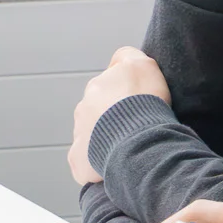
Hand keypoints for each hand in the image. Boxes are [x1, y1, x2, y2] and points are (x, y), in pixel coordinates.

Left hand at [67, 47, 172, 184]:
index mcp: (97, 86)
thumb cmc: (144, 104)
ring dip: (105, 140)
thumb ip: (129, 56)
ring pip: (91, 136)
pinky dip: (95, 165)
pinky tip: (112, 165)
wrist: (138, 139)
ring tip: (127, 147)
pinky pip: (84, 162)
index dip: (124, 95)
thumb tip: (119, 59)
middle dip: (112, 119)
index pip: (108, 86)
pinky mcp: (78, 159)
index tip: (138, 104)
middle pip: (98, 112)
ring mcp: (80, 134)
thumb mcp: (144, 64)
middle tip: (135, 128)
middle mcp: (84, 107)